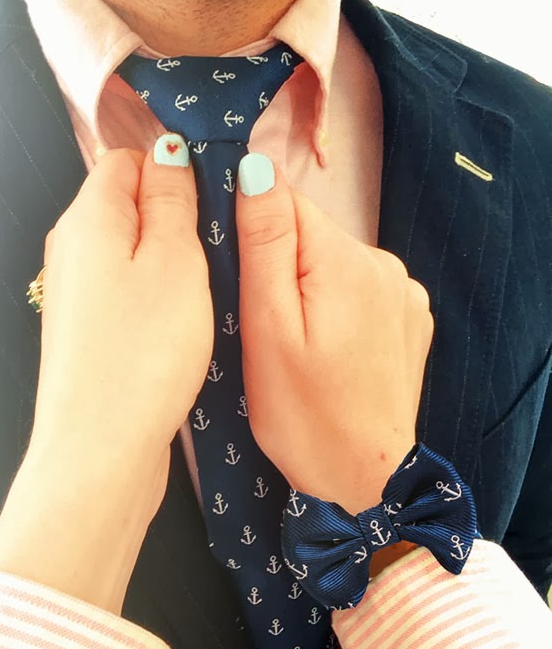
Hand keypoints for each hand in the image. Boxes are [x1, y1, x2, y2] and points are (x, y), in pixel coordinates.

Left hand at [0, 137, 212, 611]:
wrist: (100, 449)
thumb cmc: (144, 350)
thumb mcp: (174, 260)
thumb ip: (173, 198)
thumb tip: (168, 151)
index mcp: (88, 217)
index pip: (128, 158)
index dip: (174, 170)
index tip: (212, 205)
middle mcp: (71, 247)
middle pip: (129, 204)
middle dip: (175, 218)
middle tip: (213, 255)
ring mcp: (76, 292)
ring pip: (132, 251)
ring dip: (171, 263)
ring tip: (202, 294)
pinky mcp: (87, 331)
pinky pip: (127, 290)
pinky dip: (156, 296)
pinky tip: (179, 326)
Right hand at [235, 154, 432, 515]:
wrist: (364, 479)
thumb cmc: (303, 414)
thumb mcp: (267, 328)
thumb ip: (264, 243)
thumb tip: (256, 169)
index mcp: (345, 260)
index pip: (286, 203)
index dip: (252, 231)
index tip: (238, 276)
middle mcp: (385, 264)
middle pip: (311, 234)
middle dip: (280, 266)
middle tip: (265, 326)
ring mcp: (404, 292)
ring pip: (333, 262)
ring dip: (309, 288)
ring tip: (299, 345)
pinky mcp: (410, 317)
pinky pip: (360, 289)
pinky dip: (338, 307)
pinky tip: (331, 350)